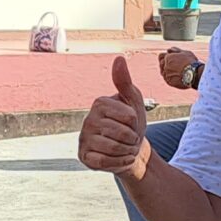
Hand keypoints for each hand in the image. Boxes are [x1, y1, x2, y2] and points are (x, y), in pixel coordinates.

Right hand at [78, 57, 150, 174]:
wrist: (130, 150)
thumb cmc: (131, 124)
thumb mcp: (133, 102)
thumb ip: (125, 82)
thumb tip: (119, 58)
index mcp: (100, 103)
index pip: (129, 116)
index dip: (136, 123)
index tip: (132, 123)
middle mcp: (88, 119)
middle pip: (123, 134)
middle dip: (133, 139)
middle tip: (129, 138)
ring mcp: (84, 139)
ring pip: (114, 148)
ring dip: (127, 151)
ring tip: (125, 148)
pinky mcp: (83, 156)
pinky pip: (105, 162)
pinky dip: (119, 162)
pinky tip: (119, 158)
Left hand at [157, 47, 199, 89]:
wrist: (194, 75)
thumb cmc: (191, 62)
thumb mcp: (185, 53)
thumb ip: (176, 51)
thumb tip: (169, 50)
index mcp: (168, 57)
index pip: (161, 56)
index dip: (164, 56)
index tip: (168, 59)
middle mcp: (165, 66)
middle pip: (161, 64)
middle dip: (165, 64)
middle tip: (172, 66)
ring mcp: (166, 74)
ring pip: (163, 72)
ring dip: (167, 71)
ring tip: (174, 72)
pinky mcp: (169, 82)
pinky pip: (167, 79)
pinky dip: (169, 78)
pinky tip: (175, 77)